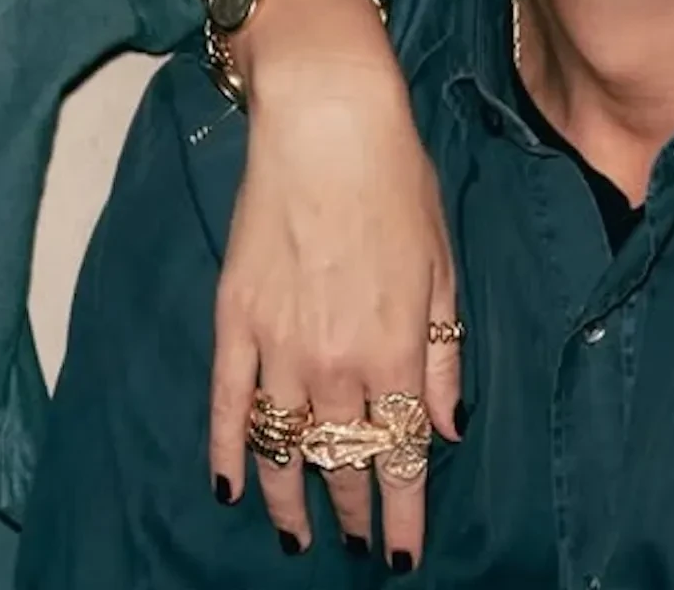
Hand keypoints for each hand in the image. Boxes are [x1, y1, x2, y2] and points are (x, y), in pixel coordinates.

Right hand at [207, 0, 458, 567]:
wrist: (327, 127)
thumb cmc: (399, 186)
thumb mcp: (444, 269)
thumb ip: (443, 358)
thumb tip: (445, 430)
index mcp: (397, 348)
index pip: (400, 454)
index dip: (401, 511)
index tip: (401, 553)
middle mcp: (337, 360)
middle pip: (343, 458)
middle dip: (353, 510)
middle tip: (357, 543)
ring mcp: (279, 345)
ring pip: (282, 446)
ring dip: (290, 499)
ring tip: (298, 536)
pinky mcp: (234, 323)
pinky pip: (227, 405)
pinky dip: (228, 451)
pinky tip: (229, 488)